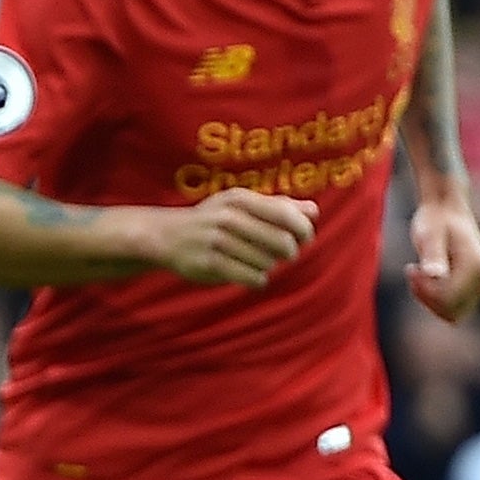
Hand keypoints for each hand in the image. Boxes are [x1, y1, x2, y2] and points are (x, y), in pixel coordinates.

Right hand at [141, 189, 317, 287]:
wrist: (166, 235)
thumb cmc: (212, 219)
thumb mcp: (240, 204)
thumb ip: (277, 205)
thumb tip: (314, 210)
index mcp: (240, 199)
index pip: (286, 214)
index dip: (304, 229)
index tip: (305, 238)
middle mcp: (229, 217)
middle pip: (282, 241)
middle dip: (290, 252)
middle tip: (285, 254)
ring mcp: (218, 241)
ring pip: (267, 262)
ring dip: (270, 266)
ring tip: (259, 262)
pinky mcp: (210, 264)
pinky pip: (252, 277)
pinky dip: (257, 279)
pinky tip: (252, 275)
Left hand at [406, 197, 479, 321]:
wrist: (446, 210)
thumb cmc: (435, 220)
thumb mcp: (429, 235)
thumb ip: (433, 255)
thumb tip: (435, 275)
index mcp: (476, 268)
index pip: (448, 300)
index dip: (424, 291)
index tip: (411, 269)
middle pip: (450, 312)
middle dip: (427, 297)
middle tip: (413, 271)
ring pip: (451, 314)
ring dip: (430, 298)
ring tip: (419, 271)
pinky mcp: (474, 288)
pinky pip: (451, 308)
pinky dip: (434, 297)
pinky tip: (426, 276)